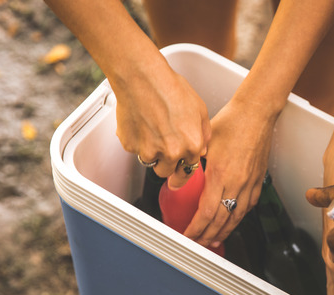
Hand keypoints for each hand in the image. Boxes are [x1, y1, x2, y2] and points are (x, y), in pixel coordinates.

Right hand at [114, 62, 210, 186]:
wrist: (143, 78)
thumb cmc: (170, 88)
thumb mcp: (200, 109)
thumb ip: (203, 134)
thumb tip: (202, 149)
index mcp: (192, 145)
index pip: (189, 170)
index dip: (183, 171)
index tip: (178, 176)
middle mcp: (172, 153)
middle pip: (167, 172)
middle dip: (166, 164)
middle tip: (162, 148)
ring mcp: (149, 151)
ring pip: (150, 162)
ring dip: (151, 152)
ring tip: (151, 129)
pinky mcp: (131, 146)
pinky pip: (134, 149)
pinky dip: (136, 140)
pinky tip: (140, 122)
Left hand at [182, 97, 275, 246]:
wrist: (256, 113)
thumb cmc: (231, 122)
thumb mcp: (204, 143)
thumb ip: (192, 164)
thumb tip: (178, 179)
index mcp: (221, 174)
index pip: (207, 212)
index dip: (197, 228)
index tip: (189, 236)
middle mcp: (237, 182)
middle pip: (222, 220)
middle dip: (209, 235)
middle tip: (199, 244)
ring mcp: (250, 183)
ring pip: (237, 216)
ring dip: (225, 231)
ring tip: (215, 240)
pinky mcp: (258, 180)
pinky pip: (248, 205)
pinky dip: (239, 217)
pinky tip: (233, 220)